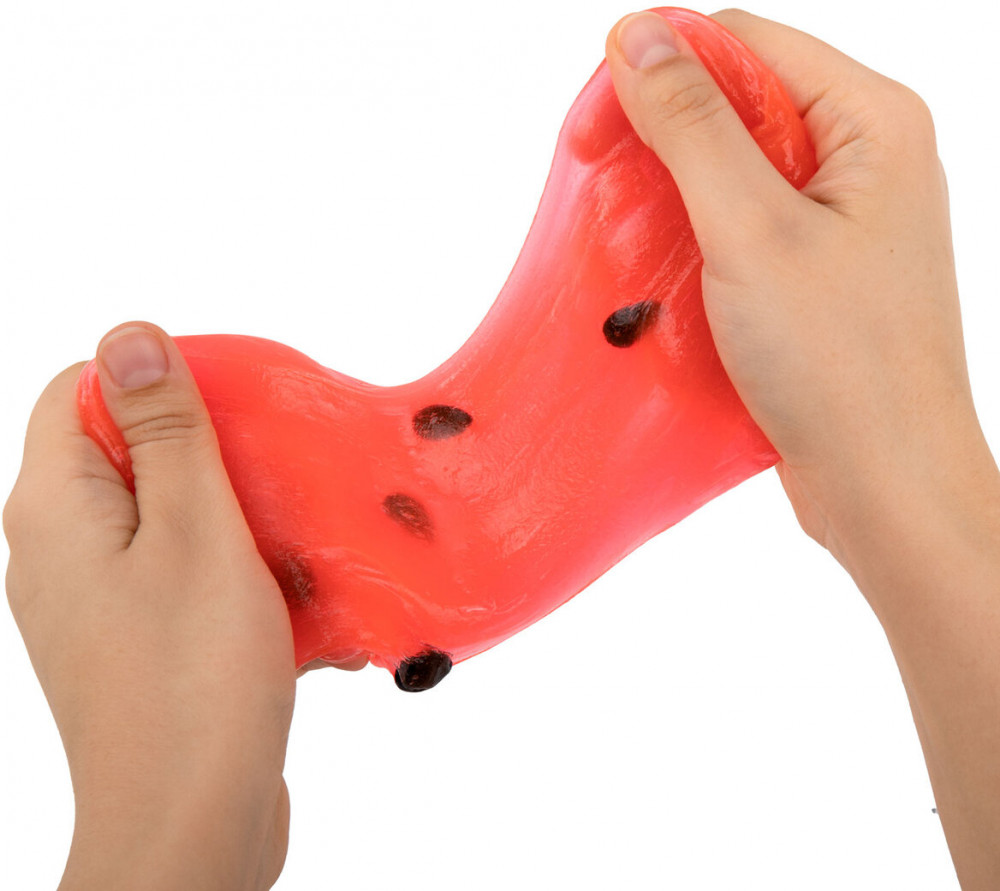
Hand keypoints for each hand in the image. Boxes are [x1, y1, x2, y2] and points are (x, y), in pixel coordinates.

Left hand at [4, 323, 300, 889]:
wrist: (190, 826)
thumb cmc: (194, 681)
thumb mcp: (196, 530)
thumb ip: (166, 430)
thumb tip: (129, 333)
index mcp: (55, 508)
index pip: (84, 388)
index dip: (159, 380)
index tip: (237, 408)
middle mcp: (60, 549)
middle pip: (129, 451)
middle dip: (209, 449)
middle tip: (277, 469)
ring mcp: (97, 599)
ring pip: (164, 514)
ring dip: (232, 513)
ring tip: (291, 534)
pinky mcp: (137, 639)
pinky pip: (181, 572)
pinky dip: (232, 568)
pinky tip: (284, 596)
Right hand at [606, 9, 990, 562]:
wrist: (886, 482)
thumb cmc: (838, 362)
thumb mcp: (751, 230)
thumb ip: (693, 126)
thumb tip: (638, 36)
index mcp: (872, 120)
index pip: (744, 44)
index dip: (659, 71)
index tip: (591, 131)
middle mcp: (866, 157)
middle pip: (739, 103)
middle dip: (661, 140)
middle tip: (599, 188)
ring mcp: (844, 218)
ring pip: (735, 169)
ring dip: (673, 196)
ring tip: (630, 241)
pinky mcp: (819, 272)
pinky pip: (744, 226)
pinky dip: (695, 240)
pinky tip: (666, 276)